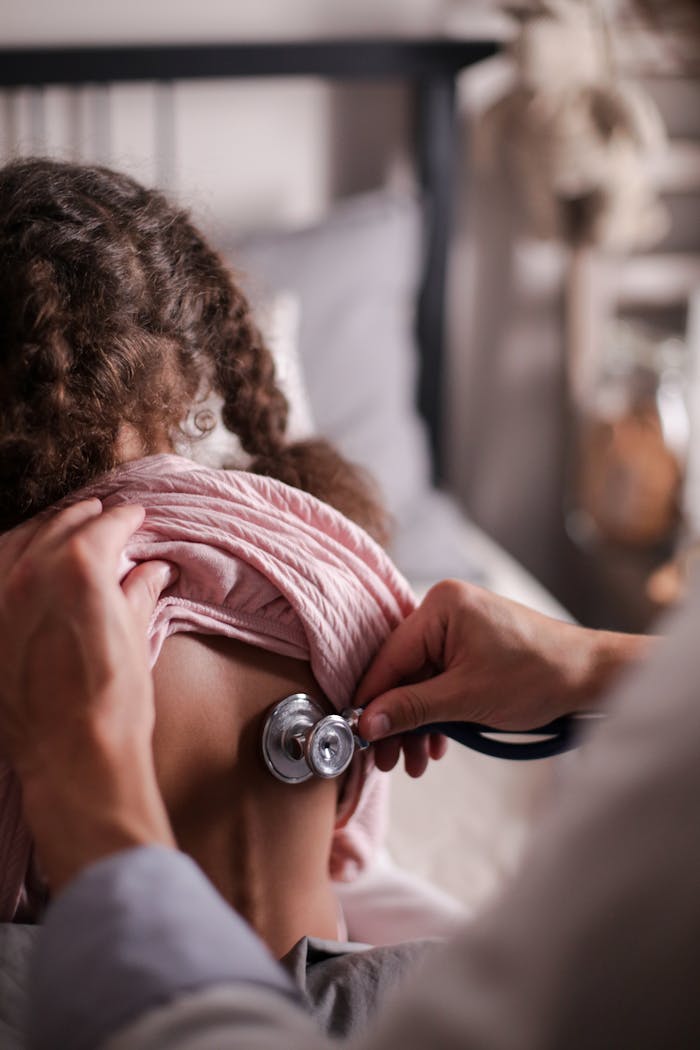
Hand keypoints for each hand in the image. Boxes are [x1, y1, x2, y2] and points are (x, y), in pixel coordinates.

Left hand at [0, 499, 176, 889]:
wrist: (74, 759)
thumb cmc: (113, 705)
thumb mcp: (136, 639)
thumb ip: (137, 593)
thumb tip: (149, 572)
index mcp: (80, 569)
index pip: (105, 525)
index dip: (127, 518)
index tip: (136, 518)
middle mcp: (32, 574)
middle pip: (59, 525)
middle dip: (87, 518)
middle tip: (107, 518)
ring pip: (17, 541)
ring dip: (45, 531)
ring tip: (65, 533)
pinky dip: (12, 559)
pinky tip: (25, 564)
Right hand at [356, 580, 651, 776]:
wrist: (591, 677)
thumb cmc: (538, 676)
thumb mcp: (466, 699)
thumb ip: (412, 709)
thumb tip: (366, 722)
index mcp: (441, 607)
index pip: (390, 658)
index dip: (372, 700)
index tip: (358, 736)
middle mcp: (445, 610)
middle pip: (403, 672)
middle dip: (397, 720)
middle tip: (387, 761)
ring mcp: (460, 627)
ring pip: (421, 682)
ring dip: (417, 723)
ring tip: (415, 762)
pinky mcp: (472, 646)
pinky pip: (441, 680)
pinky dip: (438, 713)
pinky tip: (437, 746)